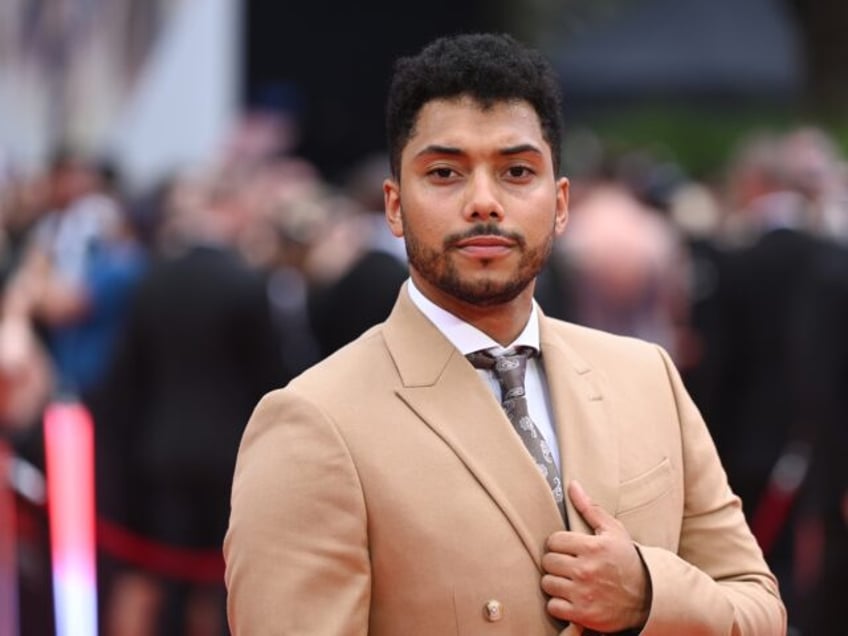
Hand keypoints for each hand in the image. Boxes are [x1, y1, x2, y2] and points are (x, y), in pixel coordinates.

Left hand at [541, 481, 650, 631]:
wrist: (646, 598)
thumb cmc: (626, 560)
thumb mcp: (613, 531)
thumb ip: (590, 508)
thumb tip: (572, 485)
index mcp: (592, 547)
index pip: (553, 541)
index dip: (558, 544)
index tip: (567, 548)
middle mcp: (585, 570)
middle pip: (548, 562)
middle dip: (555, 562)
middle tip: (567, 565)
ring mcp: (583, 593)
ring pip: (547, 583)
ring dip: (555, 583)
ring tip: (568, 581)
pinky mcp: (582, 614)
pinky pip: (553, 606)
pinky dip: (558, 604)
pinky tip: (569, 598)